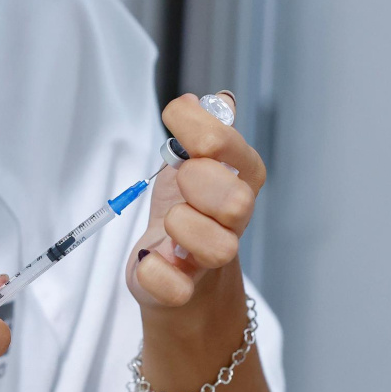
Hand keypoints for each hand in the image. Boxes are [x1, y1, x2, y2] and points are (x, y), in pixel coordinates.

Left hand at [126, 92, 265, 317]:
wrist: (171, 276)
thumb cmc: (183, 216)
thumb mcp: (190, 168)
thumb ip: (201, 135)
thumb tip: (212, 99)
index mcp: (237, 184)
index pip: (239, 153)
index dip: (205, 130)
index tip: (174, 116)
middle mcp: (231, 223)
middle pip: (238, 202)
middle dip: (201, 182)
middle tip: (181, 179)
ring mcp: (209, 260)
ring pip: (218, 247)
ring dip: (182, 226)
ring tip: (169, 224)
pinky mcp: (182, 292)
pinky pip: (175, 286)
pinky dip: (155, 270)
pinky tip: (151, 257)